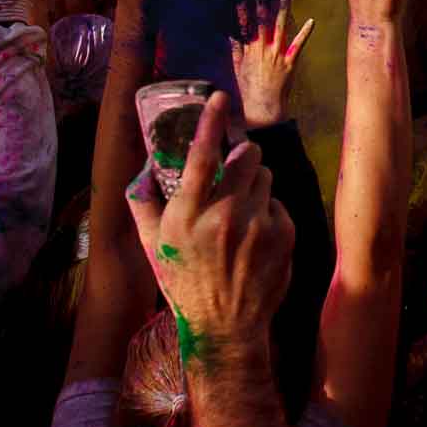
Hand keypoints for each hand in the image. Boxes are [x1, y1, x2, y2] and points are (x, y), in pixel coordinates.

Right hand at [126, 93, 294, 367]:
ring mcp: (258, 226)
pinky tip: (256, 236)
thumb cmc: (184, 284)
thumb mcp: (152, 247)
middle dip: (243, 158)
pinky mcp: (284, 236)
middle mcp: (224, 216)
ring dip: (256, 186)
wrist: (225, 328)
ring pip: (266, 178)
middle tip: (235, 173)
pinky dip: (269, 212)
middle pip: (247, 157)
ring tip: (242, 214)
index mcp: (188, 216)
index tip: (219, 97)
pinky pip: (279, 203)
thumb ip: (143, 205)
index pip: (201, 156)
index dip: (210, 122)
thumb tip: (142, 171)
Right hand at [232, 0, 313, 127]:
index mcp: (249, 50)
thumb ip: (236, 50)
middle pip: (262, 20)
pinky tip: (311, 20)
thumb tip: (231, 34)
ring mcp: (277, 55)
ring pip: (279, 27)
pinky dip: (305, 33)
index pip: (246, 23)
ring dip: (282, 9)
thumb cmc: (250, 89)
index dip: (245, 7)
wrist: (263, 108)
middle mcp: (262, 49)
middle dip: (263, 1)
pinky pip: (298, 45)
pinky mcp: (290, 63)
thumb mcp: (238, 68)